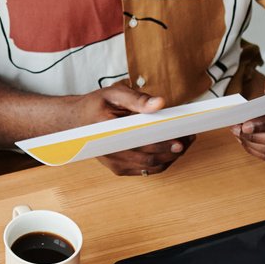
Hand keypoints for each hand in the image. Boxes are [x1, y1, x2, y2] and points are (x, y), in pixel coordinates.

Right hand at [74, 82, 192, 176]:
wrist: (75, 123)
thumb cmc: (95, 107)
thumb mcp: (113, 94)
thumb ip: (137, 99)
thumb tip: (160, 104)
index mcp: (108, 132)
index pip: (143, 141)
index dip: (165, 141)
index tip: (182, 136)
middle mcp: (111, 152)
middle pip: (150, 156)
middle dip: (174, 148)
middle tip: (189, 136)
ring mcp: (115, 163)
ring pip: (151, 166)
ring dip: (171, 156)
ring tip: (184, 141)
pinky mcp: (120, 169)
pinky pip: (147, 170)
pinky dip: (162, 162)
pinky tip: (171, 150)